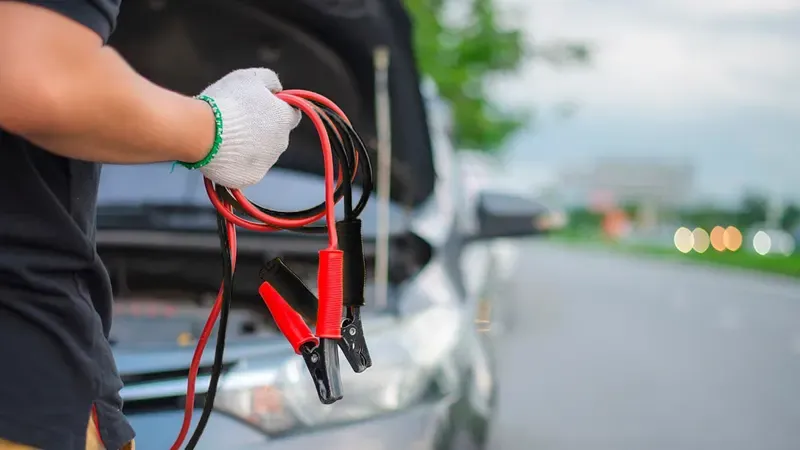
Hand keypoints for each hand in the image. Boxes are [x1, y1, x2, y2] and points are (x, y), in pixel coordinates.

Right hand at [186, 68, 301, 188]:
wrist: (202, 132)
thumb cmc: (227, 101)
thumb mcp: (250, 77)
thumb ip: (270, 80)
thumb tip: (278, 89)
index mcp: (284, 118)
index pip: (291, 114)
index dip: (276, 109)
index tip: (260, 107)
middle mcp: (281, 143)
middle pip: (275, 136)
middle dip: (261, 130)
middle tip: (236, 122)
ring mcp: (266, 163)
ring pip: (260, 153)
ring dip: (249, 146)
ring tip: (224, 137)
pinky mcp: (250, 178)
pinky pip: (246, 168)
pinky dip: (237, 162)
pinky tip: (222, 152)